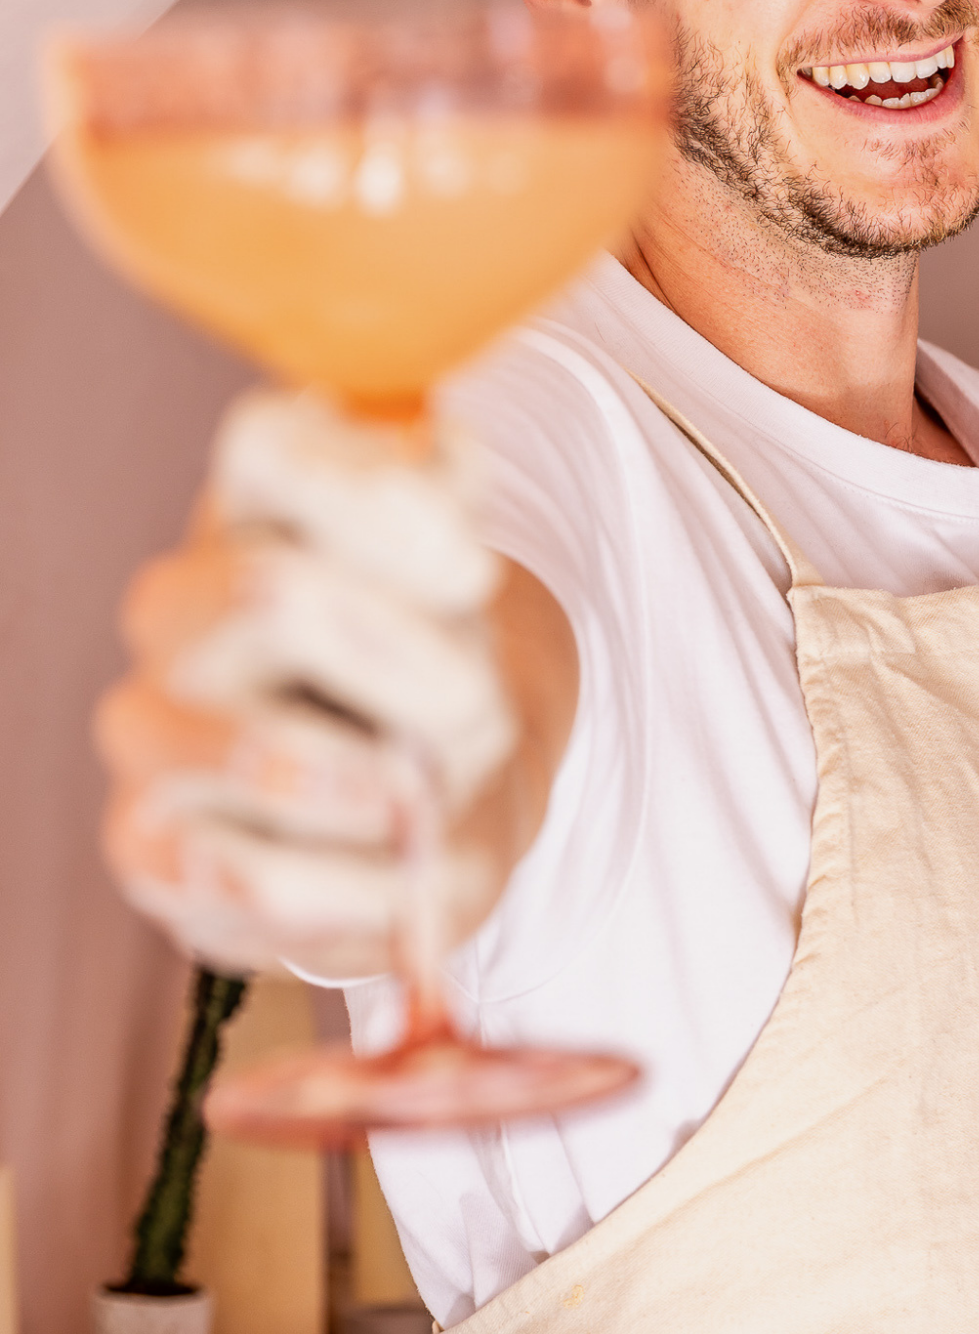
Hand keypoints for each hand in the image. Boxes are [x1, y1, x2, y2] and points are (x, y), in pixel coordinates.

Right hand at [96, 390, 559, 979]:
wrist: (420, 811)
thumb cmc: (431, 665)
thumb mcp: (463, 582)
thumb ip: (452, 508)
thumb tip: (446, 454)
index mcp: (255, 504)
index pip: (271, 444)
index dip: (382, 500)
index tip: (472, 573)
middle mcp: (176, 602)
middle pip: (280, 599)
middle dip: (423, 672)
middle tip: (479, 711)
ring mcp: (146, 724)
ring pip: (270, 758)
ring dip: (396, 795)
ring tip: (429, 799)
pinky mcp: (145, 845)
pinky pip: (262, 881)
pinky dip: (366, 890)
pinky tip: (394, 867)